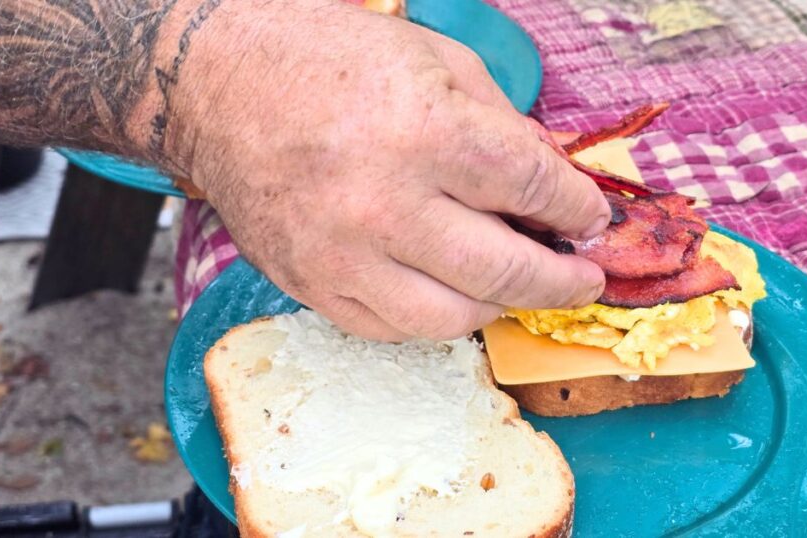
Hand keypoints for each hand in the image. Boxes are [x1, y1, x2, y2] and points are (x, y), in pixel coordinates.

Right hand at [167, 0, 610, 340]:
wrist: (215, 86)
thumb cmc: (323, 58)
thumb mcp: (432, 58)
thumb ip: (501, 123)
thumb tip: (549, 182)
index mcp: (422, 131)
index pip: (531, 188)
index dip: (576, 209)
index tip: (591, 219)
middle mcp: (383, 204)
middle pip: (504, 270)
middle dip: (562, 280)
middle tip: (583, 277)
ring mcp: (341, 255)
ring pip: (450, 319)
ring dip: (499, 306)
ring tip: (515, 287)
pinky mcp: (309, 285)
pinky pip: (390, 329)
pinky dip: (434, 319)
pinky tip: (450, 293)